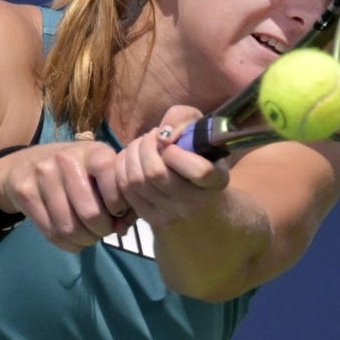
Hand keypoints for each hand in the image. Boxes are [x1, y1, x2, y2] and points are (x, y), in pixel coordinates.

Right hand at [0, 141, 135, 252]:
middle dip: (101, 230)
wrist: (23, 164)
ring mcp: (42, 174)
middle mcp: (66, 159)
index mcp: (92, 151)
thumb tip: (121, 229)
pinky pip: (51, 232)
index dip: (118, 201)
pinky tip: (72, 240)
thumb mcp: (99, 173)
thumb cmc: (75, 172)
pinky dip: (67, 244)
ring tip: (87, 237)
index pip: (109, 173)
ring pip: (69, 227)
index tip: (117, 212)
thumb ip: (120, 197)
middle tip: (102, 231)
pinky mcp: (25, 192)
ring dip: (84, 240)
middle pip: (90, 212)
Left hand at [115, 106, 230, 228]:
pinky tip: (132, 160)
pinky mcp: (152, 220)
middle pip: (156, 174)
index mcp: (216, 180)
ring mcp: (172, 215)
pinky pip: (126, 190)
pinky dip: (123, 168)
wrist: (201, 198)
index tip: (171, 143)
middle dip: (146, 146)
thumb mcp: (198, 128)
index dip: (176, 153)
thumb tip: (163, 134)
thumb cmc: (199, 155)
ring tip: (141, 145)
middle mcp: (196, 202)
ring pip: (136, 181)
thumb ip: (182, 119)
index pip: (198, 171)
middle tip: (151, 137)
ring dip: (132, 154)